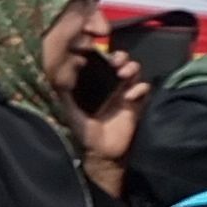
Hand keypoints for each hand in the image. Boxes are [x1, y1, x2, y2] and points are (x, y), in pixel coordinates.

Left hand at [71, 60, 146, 194]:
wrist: (100, 153)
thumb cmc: (81, 132)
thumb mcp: (68, 111)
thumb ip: (65, 93)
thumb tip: (63, 71)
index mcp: (93, 86)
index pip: (99, 63)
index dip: (101, 55)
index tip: (97, 53)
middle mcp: (109, 87)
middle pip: (119, 63)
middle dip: (120, 58)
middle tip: (116, 62)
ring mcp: (124, 94)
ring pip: (133, 72)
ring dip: (131, 68)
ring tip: (124, 73)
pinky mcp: (137, 104)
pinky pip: (143, 89)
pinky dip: (140, 88)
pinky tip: (130, 95)